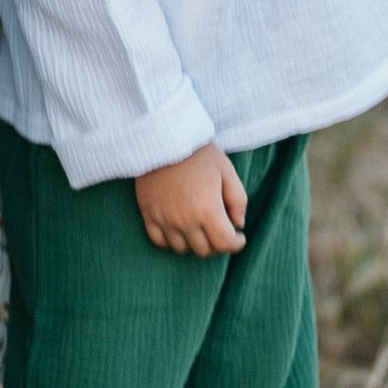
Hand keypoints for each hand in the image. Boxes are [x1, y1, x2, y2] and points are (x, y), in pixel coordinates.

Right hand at [136, 142, 247, 256]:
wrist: (163, 137)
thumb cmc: (198, 153)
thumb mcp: (227, 170)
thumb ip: (238, 200)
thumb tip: (238, 223)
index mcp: (208, 210)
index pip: (225, 244)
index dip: (236, 243)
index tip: (239, 237)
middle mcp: (185, 220)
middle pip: (204, 250)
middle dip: (217, 243)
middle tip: (220, 230)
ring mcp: (164, 219)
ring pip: (182, 249)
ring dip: (195, 243)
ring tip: (200, 230)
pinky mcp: (148, 214)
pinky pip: (160, 242)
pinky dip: (171, 241)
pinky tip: (180, 230)